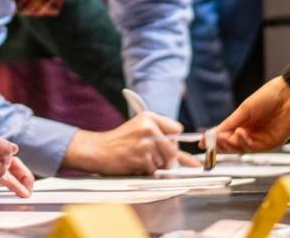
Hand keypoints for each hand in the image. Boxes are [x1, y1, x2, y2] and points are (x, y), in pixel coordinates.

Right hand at [62, 111, 187, 174]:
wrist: (97, 150)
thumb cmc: (120, 142)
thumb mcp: (140, 131)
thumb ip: (164, 141)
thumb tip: (192, 162)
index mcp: (149, 117)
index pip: (177, 129)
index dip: (173, 141)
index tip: (166, 146)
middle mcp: (148, 127)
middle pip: (173, 149)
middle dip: (165, 157)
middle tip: (147, 154)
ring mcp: (145, 143)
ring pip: (164, 161)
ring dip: (154, 165)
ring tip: (137, 157)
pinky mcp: (141, 157)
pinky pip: (153, 170)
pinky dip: (145, 171)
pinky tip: (133, 163)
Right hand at [211, 76, 289, 152]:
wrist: (289, 95)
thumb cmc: (269, 97)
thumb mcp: (244, 110)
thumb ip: (229, 123)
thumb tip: (212, 133)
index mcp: (243, 123)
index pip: (225, 135)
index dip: (214, 140)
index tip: (202, 143)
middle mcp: (250, 133)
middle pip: (232, 145)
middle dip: (221, 145)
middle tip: (212, 142)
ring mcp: (260, 139)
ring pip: (241, 149)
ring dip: (231, 144)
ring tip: (227, 136)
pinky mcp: (270, 144)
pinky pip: (253, 148)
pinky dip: (244, 142)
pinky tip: (240, 134)